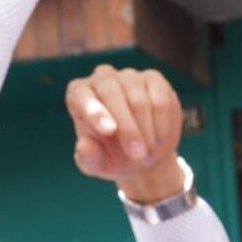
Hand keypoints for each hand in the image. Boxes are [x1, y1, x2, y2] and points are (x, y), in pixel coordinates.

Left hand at [66, 65, 185, 202]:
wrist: (143, 153)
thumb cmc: (113, 157)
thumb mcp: (98, 165)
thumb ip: (88, 158)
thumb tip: (84, 146)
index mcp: (79, 94)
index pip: (80, 95)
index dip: (94, 111)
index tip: (109, 131)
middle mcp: (102, 78)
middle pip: (112, 94)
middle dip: (127, 127)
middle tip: (137, 155)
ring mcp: (129, 77)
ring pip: (139, 99)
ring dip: (147, 131)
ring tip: (148, 156)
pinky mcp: (154, 80)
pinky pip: (160, 99)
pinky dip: (162, 124)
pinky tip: (160, 141)